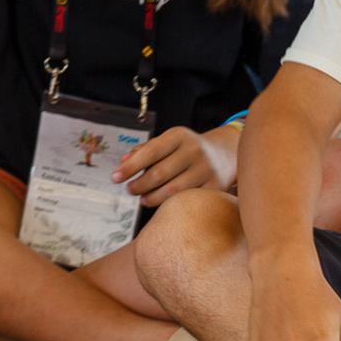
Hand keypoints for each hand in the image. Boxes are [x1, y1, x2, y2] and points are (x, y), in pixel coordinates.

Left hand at [111, 124, 239, 206]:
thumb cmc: (187, 149)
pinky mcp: (217, 187)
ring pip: (173, 190)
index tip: (114, 177)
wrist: (226, 153)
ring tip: (142, 198)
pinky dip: (171, 204)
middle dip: (139, 184)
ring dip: (152, 198)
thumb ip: (144, 150)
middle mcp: (194, 150)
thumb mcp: (168, 142)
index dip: (130, 167)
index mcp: (178, 135)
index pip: (149, 152)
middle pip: (159, 173)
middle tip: (129, 190)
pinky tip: (162, 205)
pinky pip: (189, 200)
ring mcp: (207, 169)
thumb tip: (123, 162)